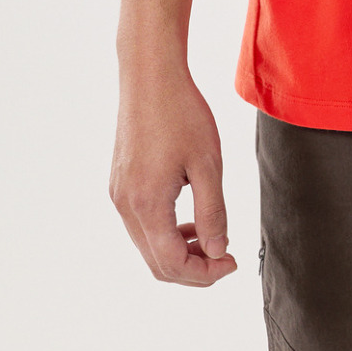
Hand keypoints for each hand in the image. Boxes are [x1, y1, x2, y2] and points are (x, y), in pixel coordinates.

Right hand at [110, 64, 238, 284]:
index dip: (205, 273)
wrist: (150, 76)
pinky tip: (191, 218)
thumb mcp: (207, 163)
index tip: (233, 263)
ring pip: (148, 246)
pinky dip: (166, 232)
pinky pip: (142, 225)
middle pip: (156, 263)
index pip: (172, 263)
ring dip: (180, 251)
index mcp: (147, 204)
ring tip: (212, 237)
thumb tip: (217, 252)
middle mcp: (125, 206)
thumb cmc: (181, 113)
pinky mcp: (120, 184)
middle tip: (226, 258)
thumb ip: (212, 212)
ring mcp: (118, 195)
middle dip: (194, 269)